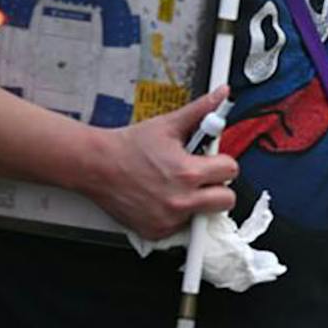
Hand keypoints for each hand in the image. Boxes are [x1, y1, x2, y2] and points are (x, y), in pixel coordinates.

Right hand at [82, 86, 237, 237]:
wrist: (96, 166)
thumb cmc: (129, 146)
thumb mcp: (169, 124)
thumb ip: (201, 110)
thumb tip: (221, 95)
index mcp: (188, 172)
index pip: (231, 170)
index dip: (223, 161)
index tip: (213, 160)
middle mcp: (180, 200)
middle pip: (226, 200)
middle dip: (218, 186)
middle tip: (203, 176)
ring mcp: (168, 219)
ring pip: (204, 214)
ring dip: (199, 202)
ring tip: (181, 186)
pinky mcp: (155, 232)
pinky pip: (182, 227)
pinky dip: (178, 215)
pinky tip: (165, 198)